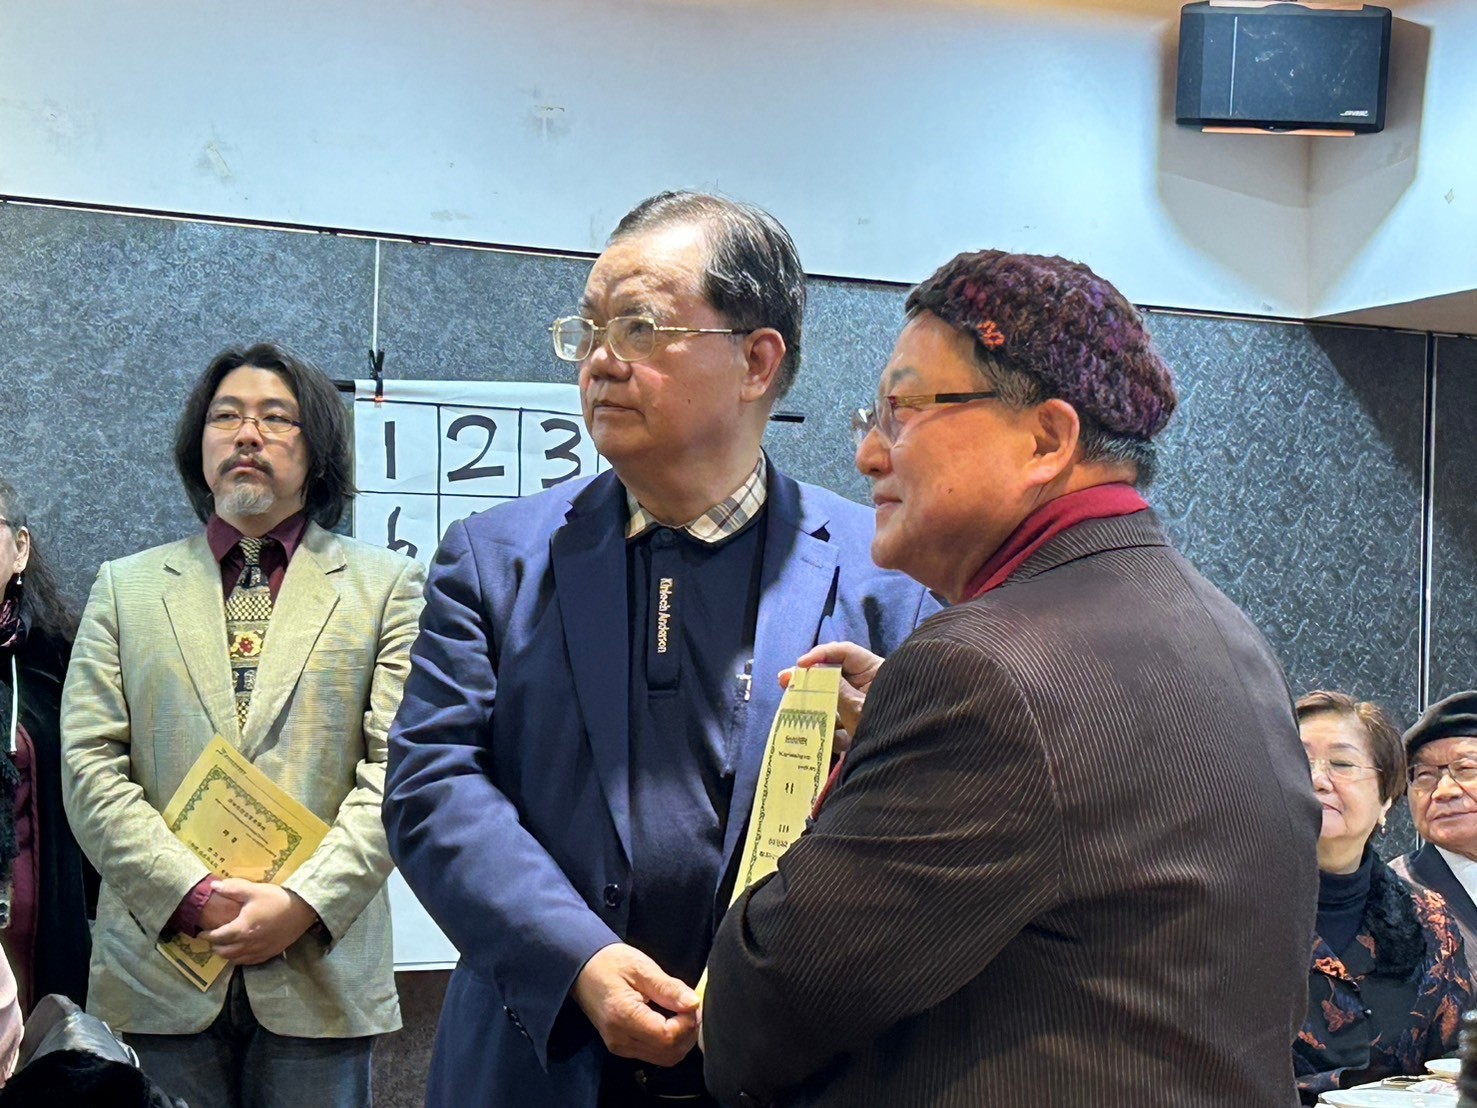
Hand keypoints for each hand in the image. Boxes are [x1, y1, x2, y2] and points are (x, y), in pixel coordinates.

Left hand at [199, 879, 318, 965]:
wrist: (304, 910)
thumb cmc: (277, 899)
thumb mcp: (255, 890)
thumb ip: (233, 889)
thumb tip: (214, 886)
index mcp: (241, 928)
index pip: (217, 937)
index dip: (206, 935)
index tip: (200, 933)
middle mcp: (247, 944)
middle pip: (224, 952)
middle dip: (215, 946)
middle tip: (212, 939)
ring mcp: (259, 951)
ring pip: (235, 960)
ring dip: (226, 954)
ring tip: (224, 946)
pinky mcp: (269, 953)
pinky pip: (249, 962)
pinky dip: (240, 959)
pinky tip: (241, 952)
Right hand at [572, 943, 699, 1067]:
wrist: (582, 969)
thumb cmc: (610, 963)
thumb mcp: (642, 967)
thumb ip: (668, 988)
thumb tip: (693, 1003)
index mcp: (623, 1017)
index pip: (667, 1036)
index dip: (687, 1023)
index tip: (690, 1003)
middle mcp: (620, 1040)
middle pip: (669, 1053)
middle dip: (688, 1032)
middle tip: (689, 1007)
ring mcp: (620, 1047)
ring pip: (665, 1058)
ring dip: (680, 1039)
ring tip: (680, 1012)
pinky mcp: (622, 1047)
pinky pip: (655, 1054)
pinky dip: (669, 1042)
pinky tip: (669, 1020)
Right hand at [779, 641, 885, 749]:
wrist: (899, 765)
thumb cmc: (886, 727)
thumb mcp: (857, 705)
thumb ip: (835, 687)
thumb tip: (813, 670)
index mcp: (875, 672)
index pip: (845, 652)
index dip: (821, 654)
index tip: (800, 664)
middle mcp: (867, 687)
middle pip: (833, 676)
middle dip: (810, 681)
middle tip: (784, 680)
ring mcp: (860, 709)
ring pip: (831, 702)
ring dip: (815, 709)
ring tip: (794, 708)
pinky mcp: (855, 730)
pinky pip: (836, 725)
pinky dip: (828, 733)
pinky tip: (825, 741)